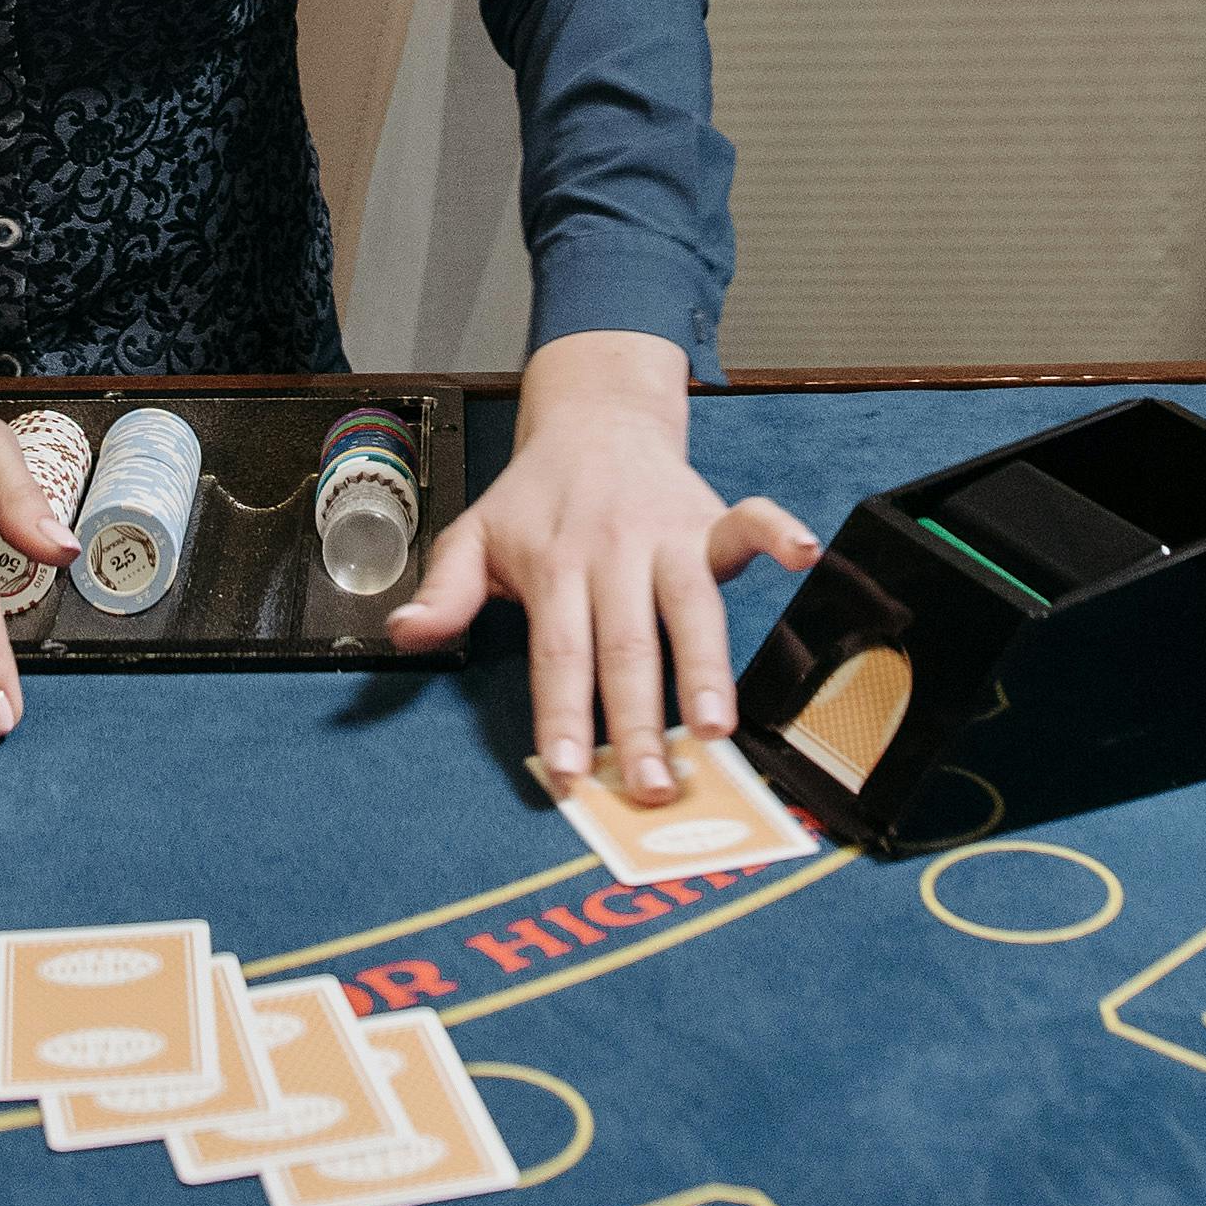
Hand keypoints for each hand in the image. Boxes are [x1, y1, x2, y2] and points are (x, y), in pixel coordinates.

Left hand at [385, 331, 817, 798]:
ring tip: (717, 728)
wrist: (592, 417)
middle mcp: (611, 552)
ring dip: (705, 667)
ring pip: (689, 605)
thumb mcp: (474, 536)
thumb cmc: (534, 497)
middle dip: (639, 721)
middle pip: (626, 646)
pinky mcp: (707, 518)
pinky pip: (746, 521)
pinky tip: (801, 552)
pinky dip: (775, 531)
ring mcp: (664, 536)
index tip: (573, 772)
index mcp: (553, 565)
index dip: (565, 715)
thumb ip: (445, 592)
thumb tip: (404, 634)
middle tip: (653, 788)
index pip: (559, 653)